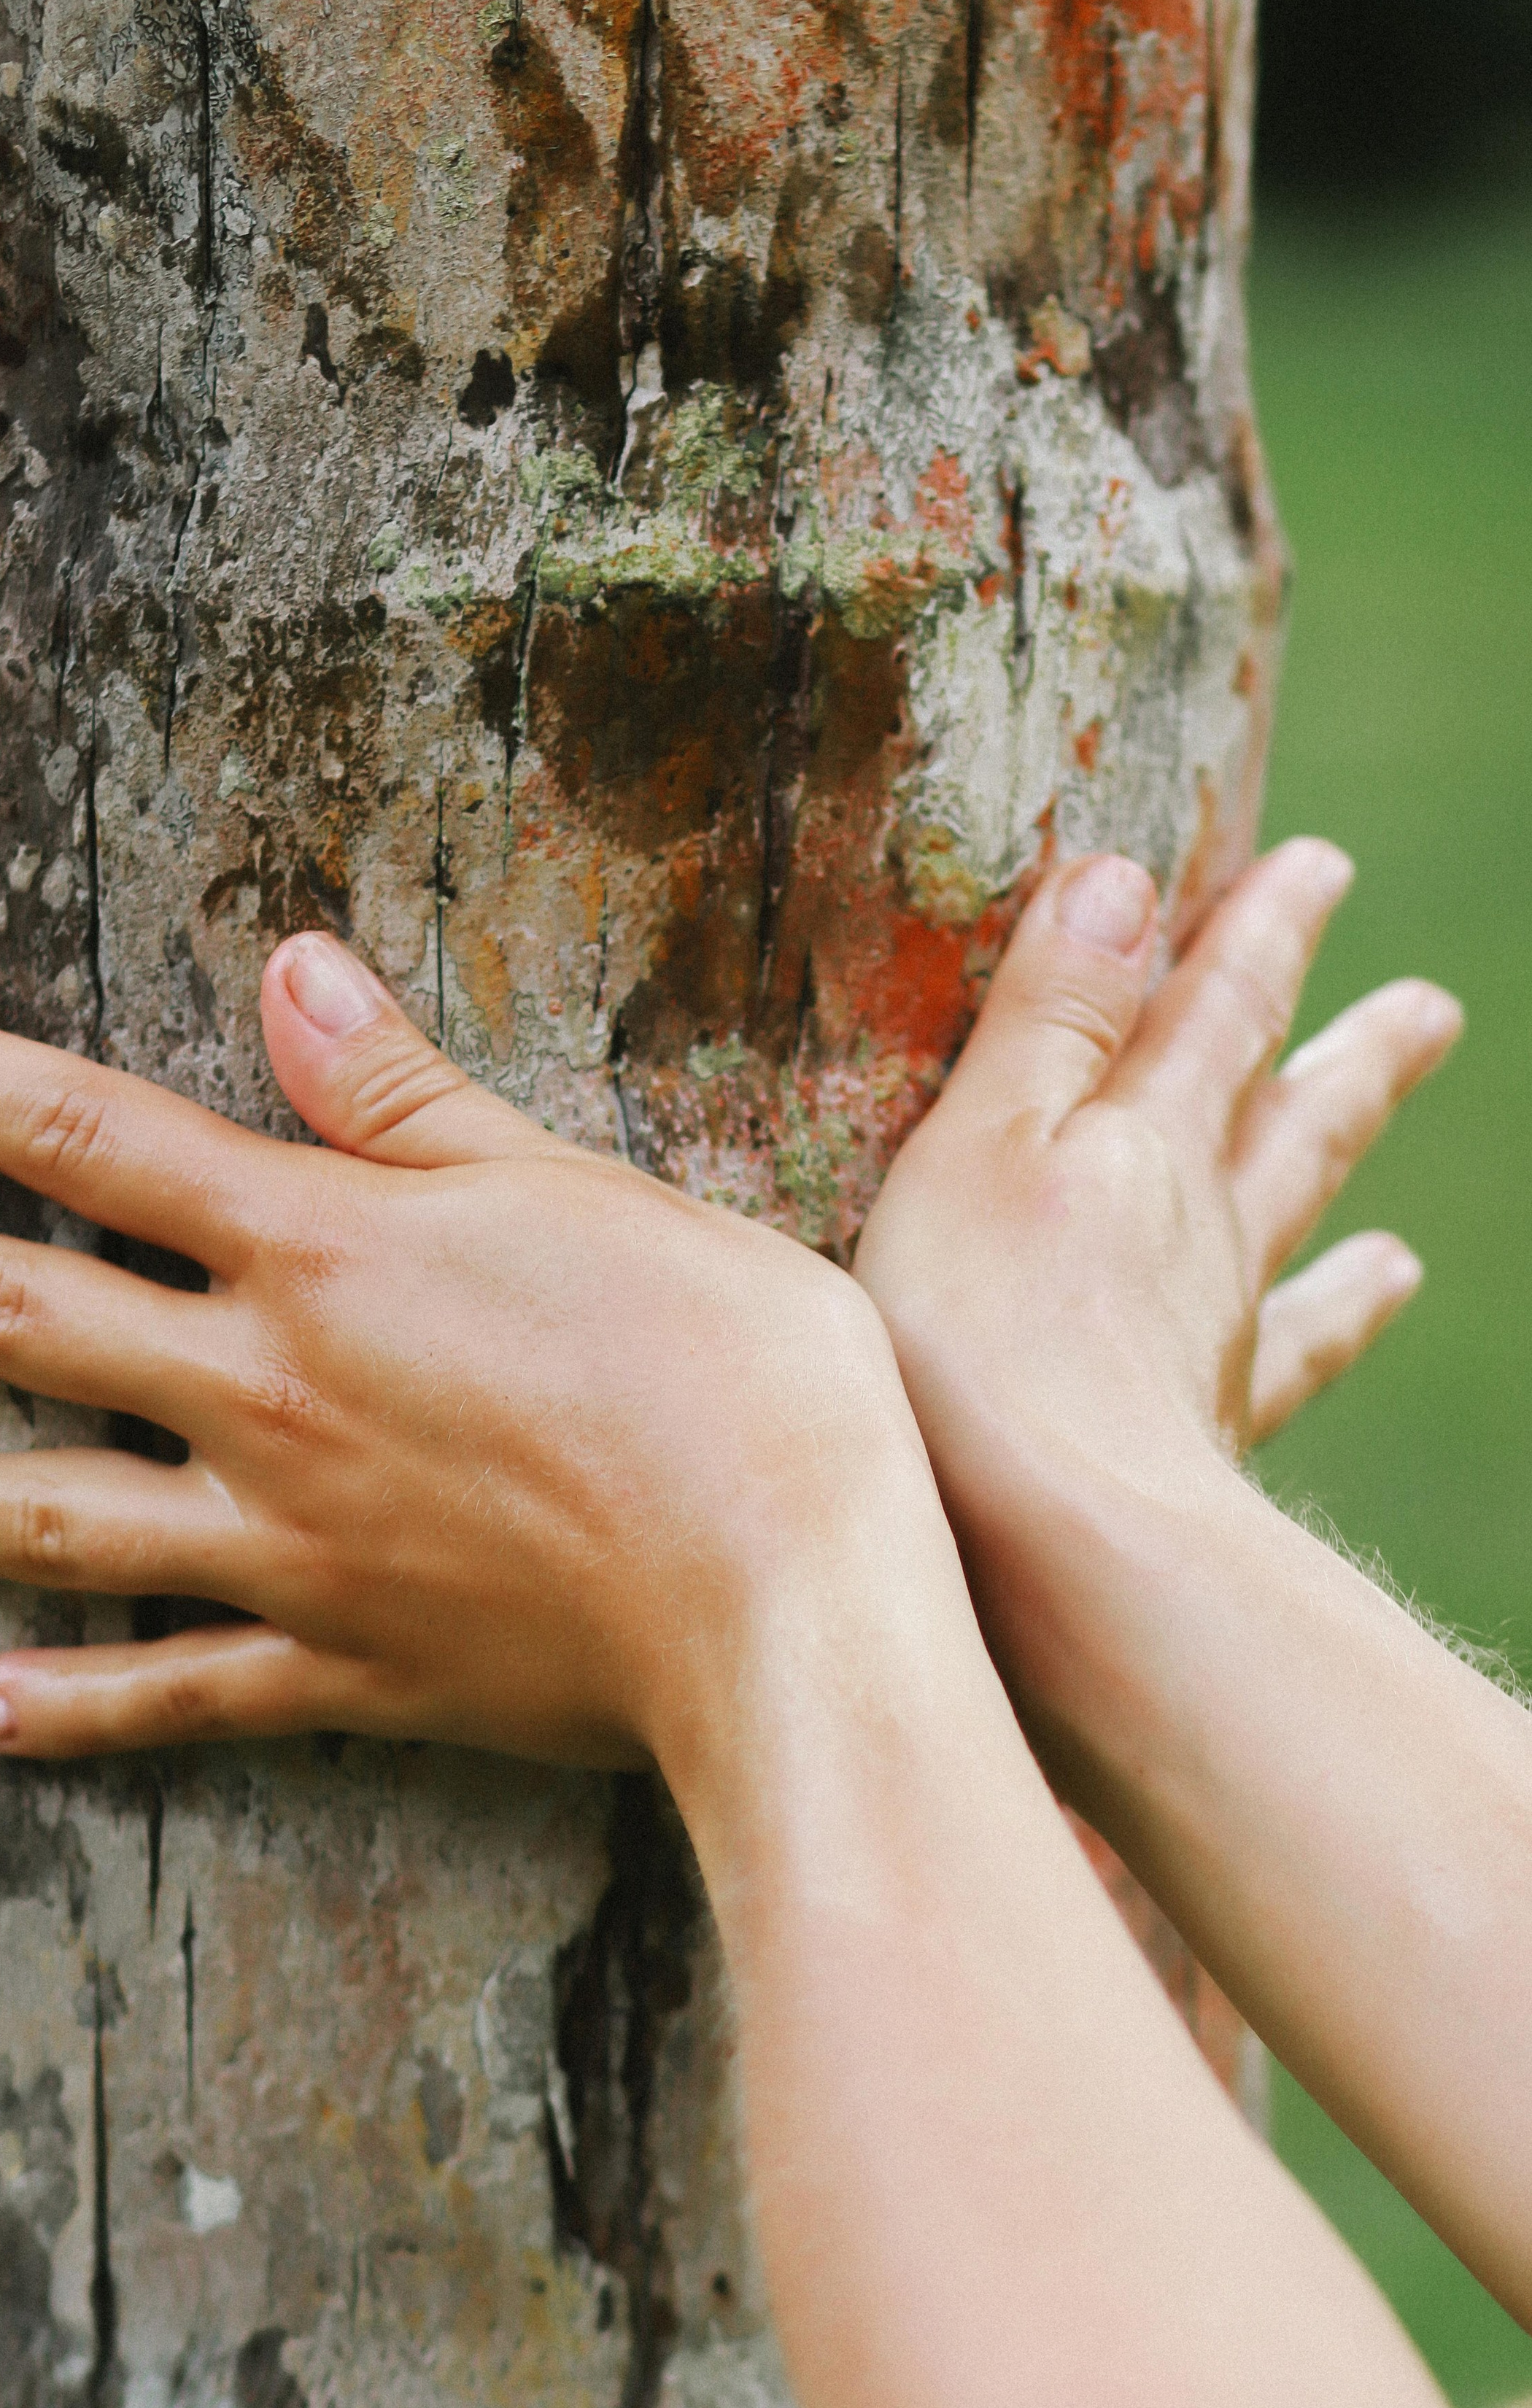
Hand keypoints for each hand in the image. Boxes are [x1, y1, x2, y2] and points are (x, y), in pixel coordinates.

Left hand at [0, 935, 918, 1778]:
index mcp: (325, 1250)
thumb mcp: (572, 1189)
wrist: (791, 1596)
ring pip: (46, 1514)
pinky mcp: (345, 1665)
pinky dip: (75, 1704)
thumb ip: (406, 1097)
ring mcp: (291, 1541)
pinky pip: (180, 1688)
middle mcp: (270, 1392)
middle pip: (13, 1315)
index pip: (88, 1137)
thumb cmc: (724, 1367)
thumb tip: (288, 969)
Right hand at [853, 840, 1460, 1666]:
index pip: (1212, 1013)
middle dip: (1347, 1053)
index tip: (1315, 866)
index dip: (1258, 936)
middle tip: (1430, 1011)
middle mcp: (1201, 1229)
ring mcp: (1218, 1335)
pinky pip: (1297, 1354)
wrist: (1054, 1540)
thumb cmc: (977, 1339)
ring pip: (1299, 1228)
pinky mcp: (1210, 1432)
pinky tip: (1377, 1299)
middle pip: (1290, 1117)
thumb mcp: (980, 1149)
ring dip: (1349, 1182)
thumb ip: (1049, 1020)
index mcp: (1138, 1146)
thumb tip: (1121, 879)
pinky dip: (1340, 1317)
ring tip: (1404, 1167)